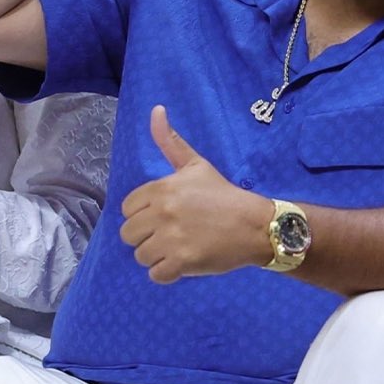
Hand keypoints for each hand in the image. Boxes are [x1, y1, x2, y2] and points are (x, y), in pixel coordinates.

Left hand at [120, 105, 269, 282]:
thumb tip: (156, 109)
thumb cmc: (224, 195)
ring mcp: (171, 238)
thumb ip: (170, 142)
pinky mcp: (182, 262)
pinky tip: (182, 264)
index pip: (127, 209)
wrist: (255, 225)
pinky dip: (167, 273)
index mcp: (161, 188)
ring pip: (141, 256)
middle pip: (129, 234)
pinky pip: (156, 275)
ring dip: (157, 256)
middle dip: (147, 237)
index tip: (165, 216)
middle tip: (171, 235)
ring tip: (178, 249)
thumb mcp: (196, 165)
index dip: (144, 215)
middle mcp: (162, 212)